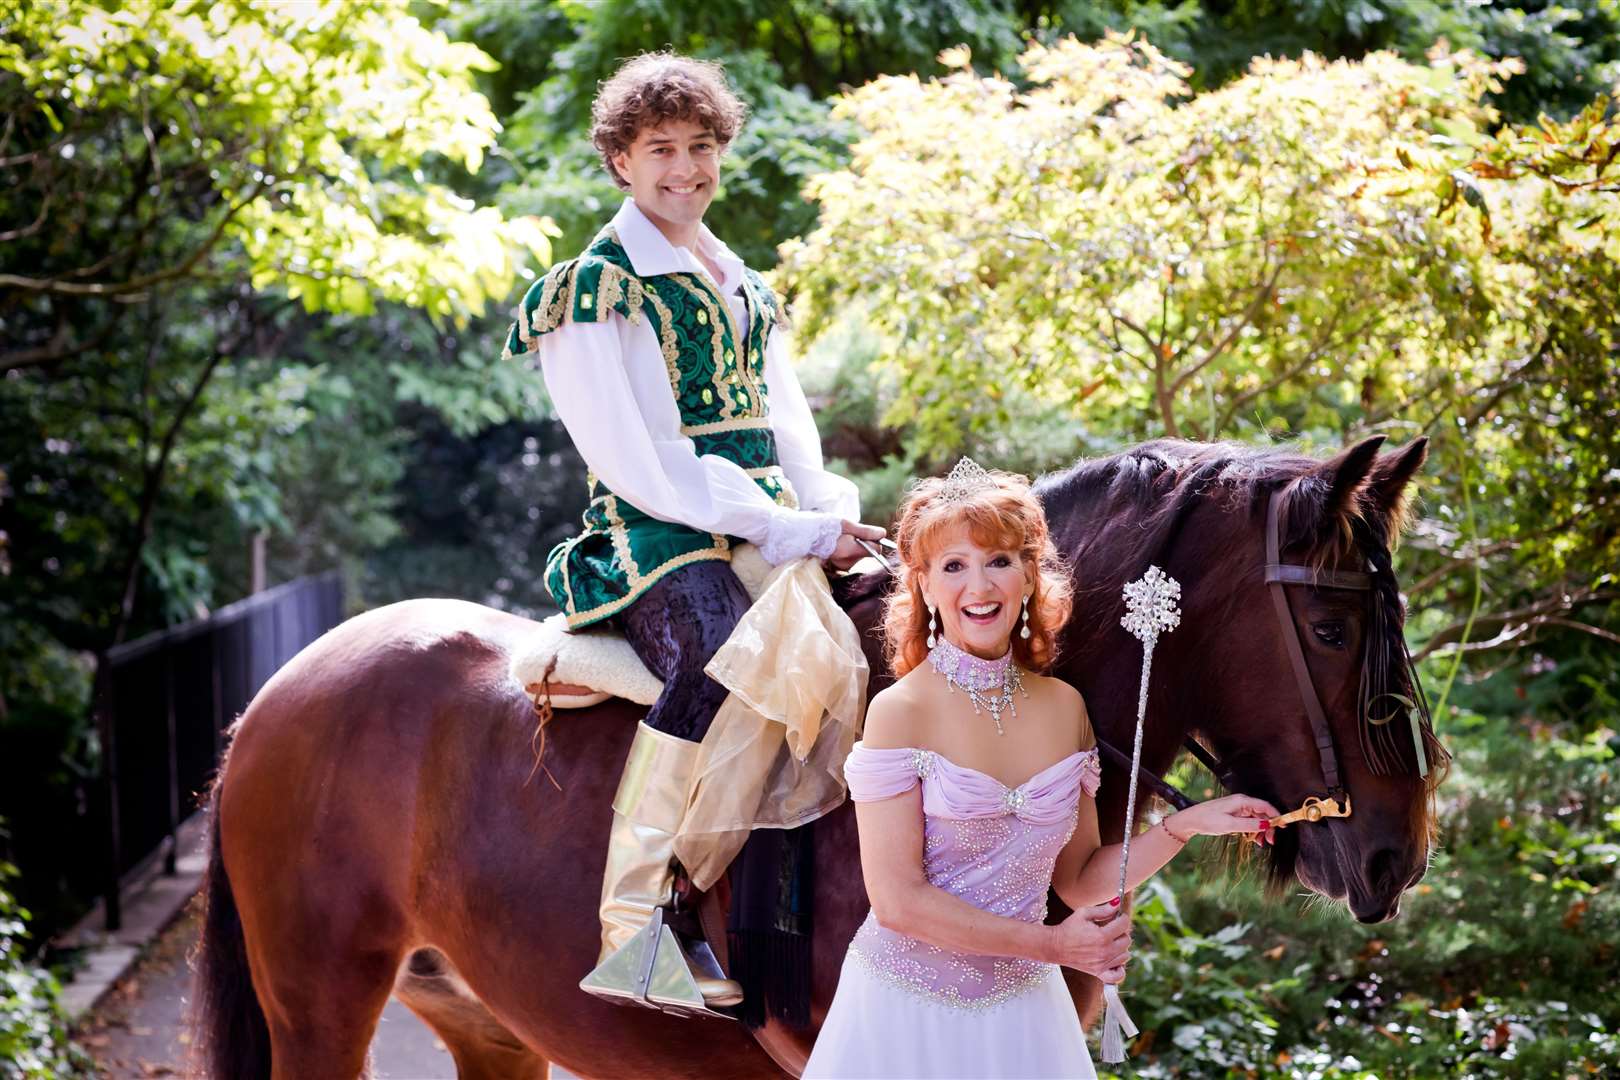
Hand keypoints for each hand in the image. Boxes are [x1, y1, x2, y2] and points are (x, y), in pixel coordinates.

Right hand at [823, 520, 886, 570]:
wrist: (808, 536)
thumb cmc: (827, 527)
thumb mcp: (847, 525)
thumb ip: (866, 531)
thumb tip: (883, 534)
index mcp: (851, 551)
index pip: (877, 550)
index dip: (874, 540)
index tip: (867, 533)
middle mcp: (848, 563)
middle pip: (868, 553)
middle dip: (863, 543)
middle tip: (850, 534)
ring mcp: (844, 567)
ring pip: (860, 555)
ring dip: (856, 547)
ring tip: (842, 539)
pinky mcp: (840, 568)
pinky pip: (852, 559)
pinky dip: (849, 552)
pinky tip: (839, 546)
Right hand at [1051, 902, 1130, 983]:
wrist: (1055, 946)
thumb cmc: (1068, 928)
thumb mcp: (1083, 913)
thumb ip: (1103, 909)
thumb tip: (1117, 903)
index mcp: (1102, 935)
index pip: (1124, 925)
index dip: (1123, 918)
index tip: (1119, 916)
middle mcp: (1105, 951)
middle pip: (1126, 940)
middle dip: (1121, 932)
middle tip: (1111, 929)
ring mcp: (1103, 964)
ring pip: (1125, 955)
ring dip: (1120, 948)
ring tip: (1110, 942)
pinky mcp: (1099, 972)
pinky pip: (1118, 975)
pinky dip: (1119, 968)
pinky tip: (1114, 960)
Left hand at [1165, 794, 1280, 847]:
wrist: (1191, 820)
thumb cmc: (1208, 820)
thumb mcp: (1230, 825)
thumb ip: (1249, 825)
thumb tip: (1266, 825)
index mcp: (1241, 801)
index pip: (1265, 806)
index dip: (1276, 816)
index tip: (1284, 827)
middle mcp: (1241, 803)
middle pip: (1262, 813)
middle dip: (1269, 827)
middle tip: (1271, 841)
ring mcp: (1237, 808)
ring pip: (1256, 819)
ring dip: (1261, 831)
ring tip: (1261, 843)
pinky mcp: (1234, 815)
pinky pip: (1249, 822)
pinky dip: (1253, 830)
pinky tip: (1253, 840)